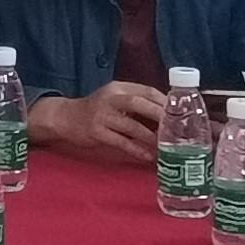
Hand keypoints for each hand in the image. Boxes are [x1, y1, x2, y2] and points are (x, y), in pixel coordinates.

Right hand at [38, 83, 164, 160]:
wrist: (66, 117)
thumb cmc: (96, 110)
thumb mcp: (114, 99)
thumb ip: (135, 102)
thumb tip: (166, 114)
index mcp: (118, 88)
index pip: (146, 90)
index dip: (163, 101)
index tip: (179, 113)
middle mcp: (110, 99)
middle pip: (139, 103)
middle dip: (159, 115)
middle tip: (175, 129)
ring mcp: (102, 115)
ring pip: (131, 125)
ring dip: (150, 137)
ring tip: (165, 146)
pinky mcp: (96, 131)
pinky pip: (120, 142)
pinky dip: (136, 149)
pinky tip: (147, 156)